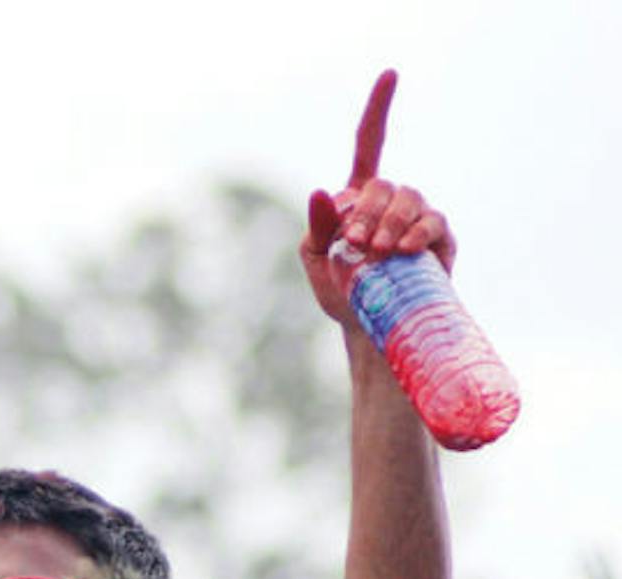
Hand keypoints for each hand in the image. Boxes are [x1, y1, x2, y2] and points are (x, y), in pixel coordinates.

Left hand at [300, 70, 456, 329]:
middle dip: (367, 211)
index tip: (391, 74)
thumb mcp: (316, 260)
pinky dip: (417, 233)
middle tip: (357, 243)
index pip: (370, 143)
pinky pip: (432, 223)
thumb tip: (319, 193)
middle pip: (382, 184)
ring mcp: (418, 217)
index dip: (379, 108)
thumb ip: (317, 227)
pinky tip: (405, 248)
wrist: (370, 327)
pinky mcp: (439, 238)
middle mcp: (391, 201)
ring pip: (408, 199)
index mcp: (358, 197)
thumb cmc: (340, 292)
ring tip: (377, 251)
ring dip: (391, 222)